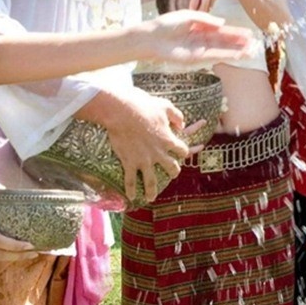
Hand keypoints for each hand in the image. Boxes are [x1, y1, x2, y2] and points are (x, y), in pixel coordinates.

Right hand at [83, 85, 185, 203]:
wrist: (121, 112)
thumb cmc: (143, 106)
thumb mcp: (164, 106)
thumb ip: (176, 116)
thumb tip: (183, 124)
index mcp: (168, 140)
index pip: (183, 150)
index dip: (184, 151)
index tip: (182, 152)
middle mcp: (158, 153)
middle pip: (172, 168)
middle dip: (174, 172)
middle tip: (173, 174)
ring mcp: (144, 160)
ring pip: (152, 181)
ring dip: (152, 191)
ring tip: (151, 197)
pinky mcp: (129, 162)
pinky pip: (130, 180)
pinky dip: (131, 190)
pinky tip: (131, 196)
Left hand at [140, 9, 255, 66]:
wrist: (151, 37)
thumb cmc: (166, 24)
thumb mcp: (188, 16)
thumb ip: (206, 19)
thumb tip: (223, 23)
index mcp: (200, 28)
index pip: (221, 31)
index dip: (235, 32)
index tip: (248, 34)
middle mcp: (201, 39)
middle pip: (224, 41)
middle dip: (238, 43)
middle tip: (254, 44)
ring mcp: (199, 49)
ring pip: (221, 50)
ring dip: (235, 51)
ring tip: (250, 52)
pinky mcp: (195, 58)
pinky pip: (213, 56)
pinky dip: (225, 56)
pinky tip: (236, 56)